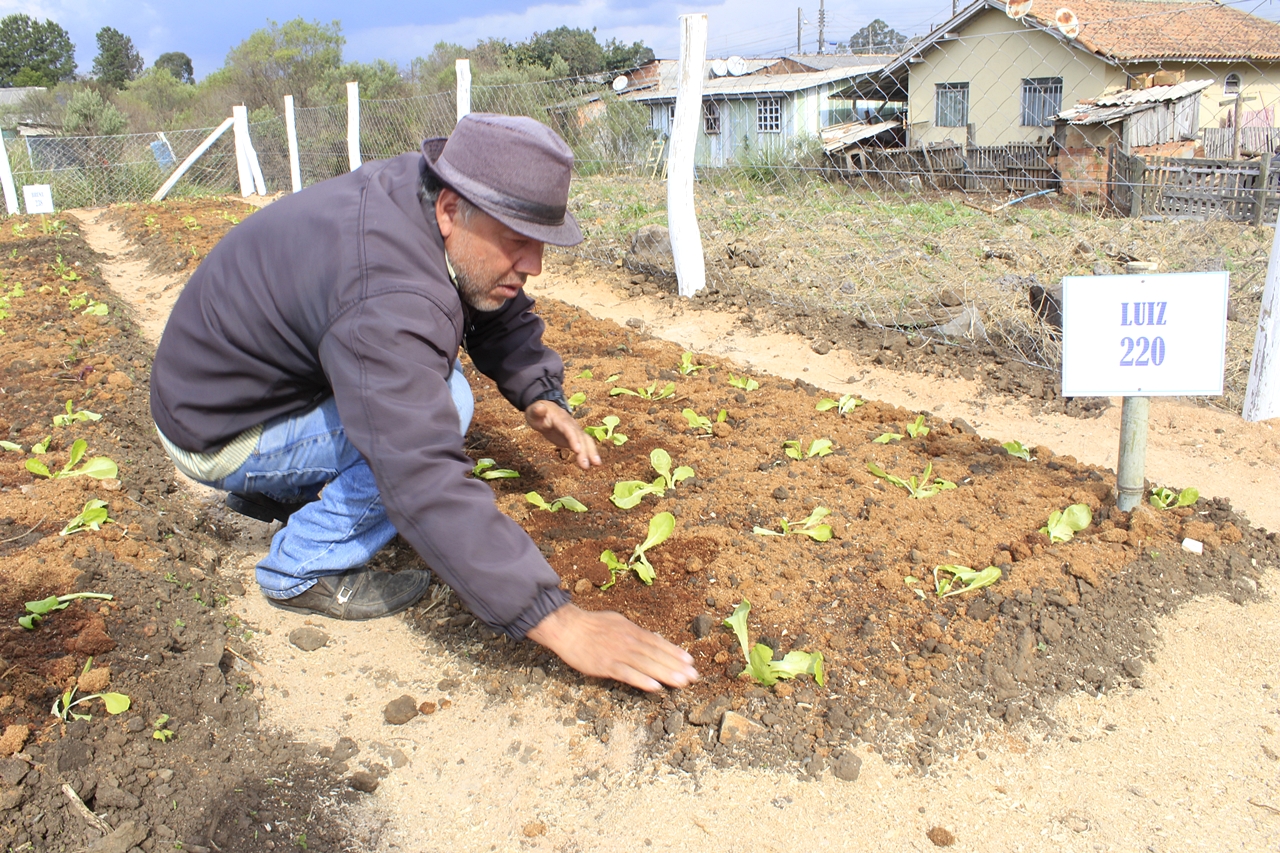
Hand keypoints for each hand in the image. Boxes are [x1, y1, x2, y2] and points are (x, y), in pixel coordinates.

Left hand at [525, 400, 600, 470]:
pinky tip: (594, 464)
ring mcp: (574, 431)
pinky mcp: (574, 438)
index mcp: (560, 419)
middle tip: (586, 466)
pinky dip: (590, 454)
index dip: (573, 439)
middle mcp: (571, 425)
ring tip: (597, 464)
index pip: (568, 429)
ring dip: (592, 452)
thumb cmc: (537, 413)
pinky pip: (584, 445)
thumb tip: (539, 408)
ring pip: (586, 441)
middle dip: (585, 451)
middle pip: (580, 437)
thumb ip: (536, 411)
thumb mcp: (533, 411)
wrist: (545, 410)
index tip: (577, 450)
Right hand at [526, 603, 698, 691]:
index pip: (657, 642)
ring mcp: (617, 653)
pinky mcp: (605, 665)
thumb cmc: (591, 625)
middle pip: (656, 654)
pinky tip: (655, 686)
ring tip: (682, 682)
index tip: (690, 661)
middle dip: (676, 666)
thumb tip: (653, 639)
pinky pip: (627, 674)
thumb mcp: (617, 622)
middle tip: (694, 676)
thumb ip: (634, 633)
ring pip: (646, 664)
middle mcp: (628, 641)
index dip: (674, 652)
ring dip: (665, 673)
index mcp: (631, 630)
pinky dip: (641, 680)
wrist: (567, 628)